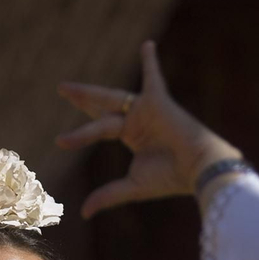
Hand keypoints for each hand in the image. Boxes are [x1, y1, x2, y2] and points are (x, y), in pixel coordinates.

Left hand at [56, 41, 241, 217]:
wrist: (198, 169)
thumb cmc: (171, 178)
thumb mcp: (132, 186)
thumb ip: (108, 195)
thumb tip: (82, 213)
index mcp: (134, 136)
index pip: (100, 129)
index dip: (80, 134)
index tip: (60, 141)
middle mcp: (138, 120)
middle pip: (103, 107)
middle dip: (83, 100)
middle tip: (62, 89)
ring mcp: (147, 110)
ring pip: (112, 99)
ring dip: (90, 93)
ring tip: (66, 88)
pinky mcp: (159, 101)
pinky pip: (153, 77)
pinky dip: (151, 62)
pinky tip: (147, 46)